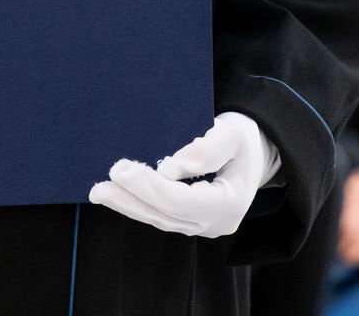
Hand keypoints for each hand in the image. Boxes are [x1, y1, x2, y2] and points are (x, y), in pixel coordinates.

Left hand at [88, 112, 280, 238]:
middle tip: (99, 185)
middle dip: (130, 200)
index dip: (148, 187)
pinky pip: (163, 217)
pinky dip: (140, 206)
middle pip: (165, 216)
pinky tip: (119, 195)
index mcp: (230, 204)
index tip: (121, 169)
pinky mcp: (194, 221)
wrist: (259, 151)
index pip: (180, 200)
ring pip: (161, 220)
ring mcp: (205, 226)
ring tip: (100, 192)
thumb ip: (205, 150)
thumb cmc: (246, 138)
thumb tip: (169, 168)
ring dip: (128, 206)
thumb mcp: (233, 132)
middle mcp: (217, 223)